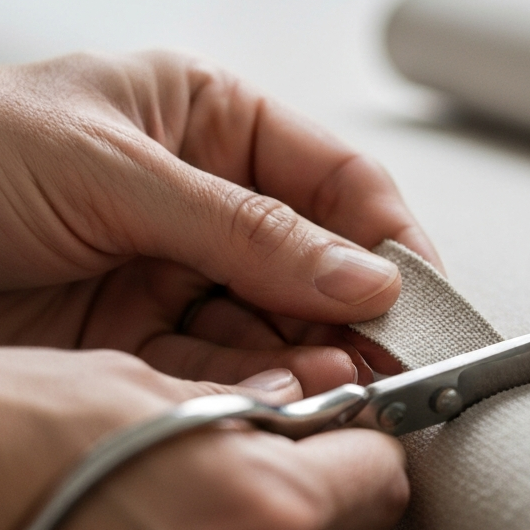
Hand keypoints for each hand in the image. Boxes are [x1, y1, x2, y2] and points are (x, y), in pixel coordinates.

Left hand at [0, 52, 440, 388]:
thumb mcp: (109, 168)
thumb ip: (245, 229)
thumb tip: (361, 277)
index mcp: (213, 126)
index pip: (339, 186)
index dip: (389, 244)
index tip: (420, 301)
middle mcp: (207, 206)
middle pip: (320, 270)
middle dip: (354, 319)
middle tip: (386, 364)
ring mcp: (178, 280)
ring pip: (279, 332)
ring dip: (311, 364)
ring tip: (335, 390)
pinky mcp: (144, 347)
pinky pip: (223, 374)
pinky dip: (255, 395)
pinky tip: (278, 403)